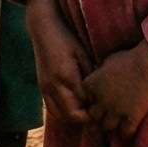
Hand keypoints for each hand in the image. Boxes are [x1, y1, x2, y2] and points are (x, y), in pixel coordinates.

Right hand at [22, 0, 93, 126]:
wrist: (43, 28)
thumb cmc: (67, 38)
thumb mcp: (83, 54)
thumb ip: (91, 76)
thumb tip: (101, 95)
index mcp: (66, 77)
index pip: (83, 105)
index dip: (95, 111)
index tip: (106, 109)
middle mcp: (53, 86)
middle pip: (71, 115)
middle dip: (85, 118)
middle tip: (98, 114)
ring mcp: (45, 88)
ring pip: (59, 115)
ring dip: (73, 117)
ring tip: (86, 110)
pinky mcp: (41, 87)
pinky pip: (52, 108)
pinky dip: (63, 112)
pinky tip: (74, 105)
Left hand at [80, 41, 147, 137]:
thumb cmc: (130, 58)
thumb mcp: (109, 60)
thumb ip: (101, 71)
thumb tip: (98, 74)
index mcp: (93, 84)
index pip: (84, 96)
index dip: (91, 97)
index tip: (96, 97)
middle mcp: (102, 100)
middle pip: (93, 115)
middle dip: (98, 115)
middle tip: (103, 115)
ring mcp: (116, 110)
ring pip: (107, 126)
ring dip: (110, 125)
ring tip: (114, 125)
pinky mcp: (132, 117)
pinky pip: (125, 132)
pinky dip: (125, 133)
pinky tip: (127, 132)